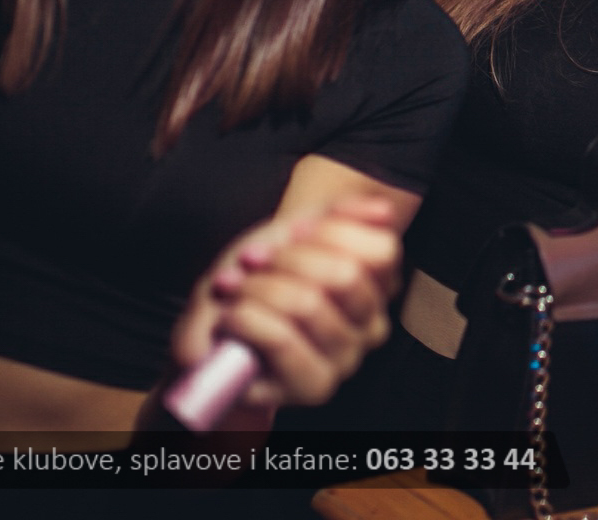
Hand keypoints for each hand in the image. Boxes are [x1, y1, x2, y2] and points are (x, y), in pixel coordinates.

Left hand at [172, 193, 403, 419]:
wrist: (214, 330)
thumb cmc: (256, 281)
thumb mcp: (292, 233)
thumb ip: (339, 214)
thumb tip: (382, 209)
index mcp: (375, 286)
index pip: (382, 251)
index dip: (330, 232)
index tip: (294, 232)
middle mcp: (369, 326)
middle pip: (346, 276)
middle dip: (288, 259)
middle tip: (256, 260)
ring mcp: (344, 360)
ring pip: (309, 305)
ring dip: (257, 288)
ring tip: (236, 289)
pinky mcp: (311, 387)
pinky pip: (282, 340)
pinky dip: (246, 318)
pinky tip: (232, 317)